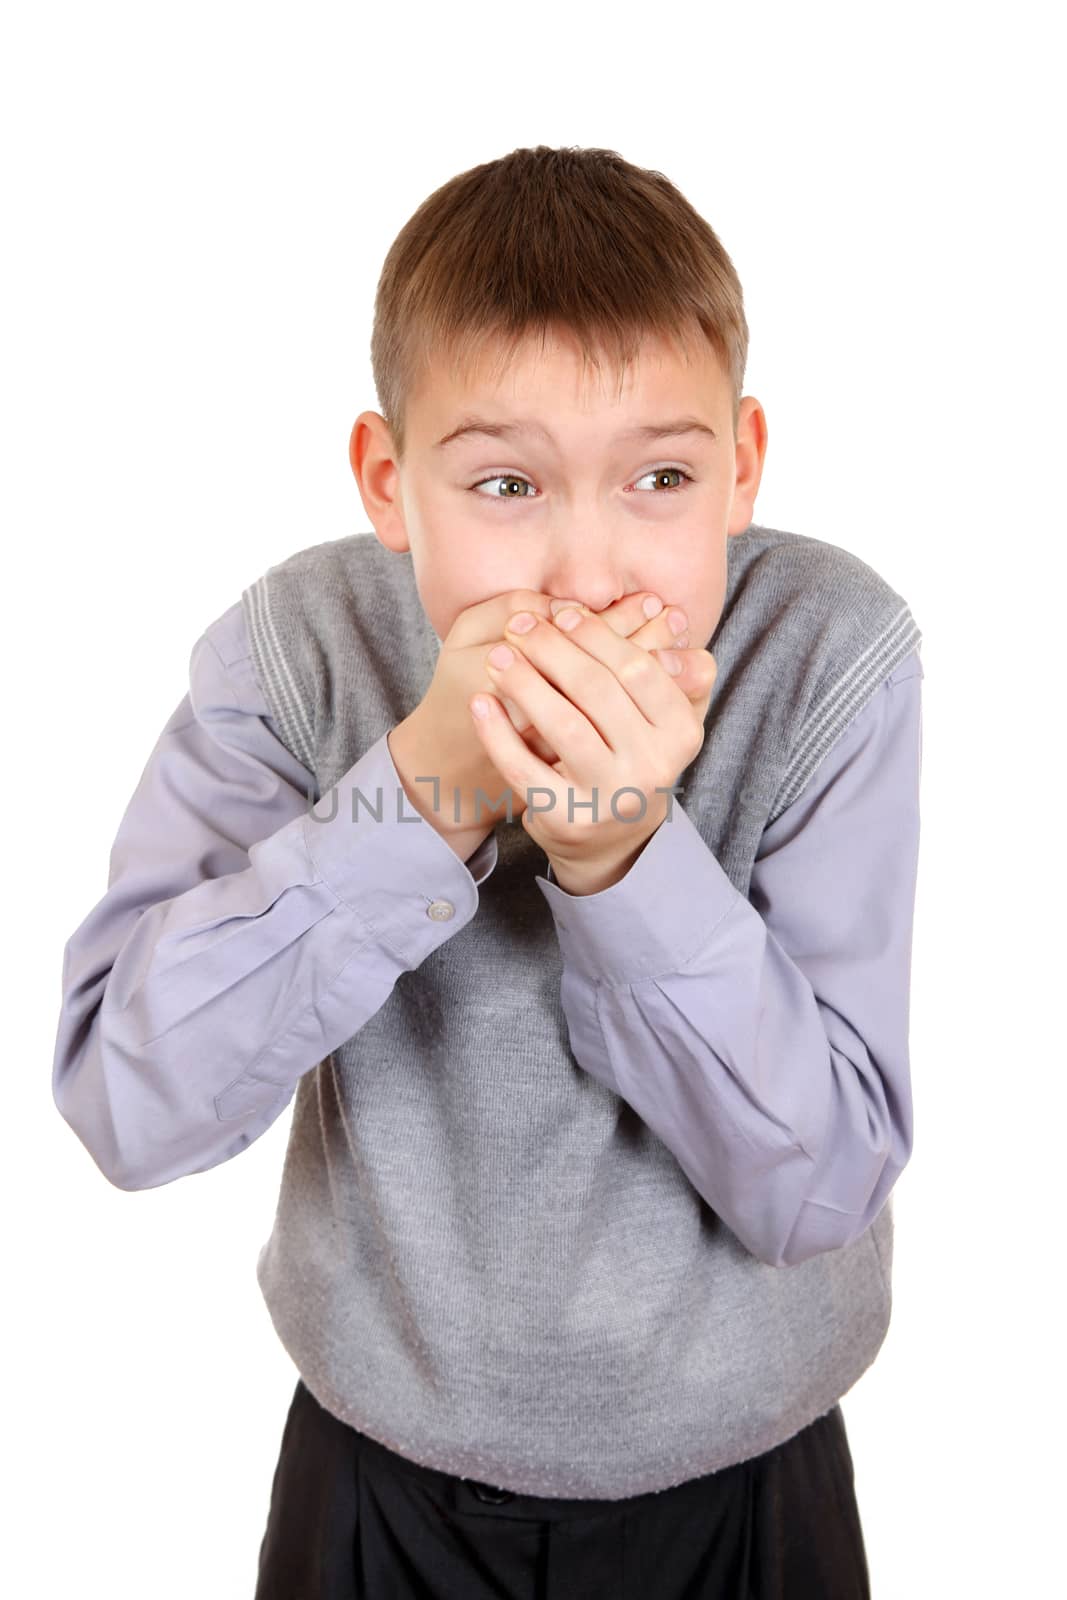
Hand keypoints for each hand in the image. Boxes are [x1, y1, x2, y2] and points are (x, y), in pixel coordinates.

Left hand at [390, 590, 697, 842]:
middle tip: (520, 626)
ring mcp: (612, 796)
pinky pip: (525, 769)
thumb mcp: (663, 716)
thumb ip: (671, 666)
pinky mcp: (569, 819)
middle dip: (553, 650)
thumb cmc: (630, 754)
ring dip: (524, 683)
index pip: (638, 668)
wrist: (610, 836)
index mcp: (681, 732)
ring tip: (497, 656)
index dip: (598, 635)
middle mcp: (654, 766)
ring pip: (563, 726)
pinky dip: (498, 733)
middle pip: (597, 691)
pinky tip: (480, 703)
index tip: (563, 612)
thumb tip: (669, 613)